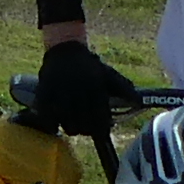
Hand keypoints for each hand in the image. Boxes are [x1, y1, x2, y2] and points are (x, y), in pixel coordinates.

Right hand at [28, 37, 144, 134]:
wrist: (65, 47)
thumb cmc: (89, 65)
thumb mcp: (108, 73)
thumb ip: (124, 87)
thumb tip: (138, 102)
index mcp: (96, 86)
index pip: (100, 117)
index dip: (102, 131)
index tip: (102, 136)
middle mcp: (78, 89)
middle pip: (84, 124)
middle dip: (87, 130)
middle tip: (86, 129)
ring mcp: (60, 91)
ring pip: (67, 123)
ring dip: (71, 128)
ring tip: (73, 125)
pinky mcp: (44, 92)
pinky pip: (47, 117)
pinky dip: (51, 124)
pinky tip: (56, 125)